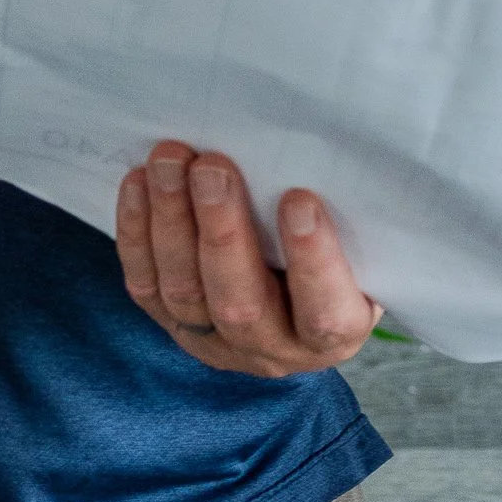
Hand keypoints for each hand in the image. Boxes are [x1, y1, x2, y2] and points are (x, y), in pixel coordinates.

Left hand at [114, 140, 381, 375]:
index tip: (298, 199)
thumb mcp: (364, 242)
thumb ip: (353, 215)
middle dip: (222, 231)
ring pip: (185, 294)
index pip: (325, 313)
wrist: (300, 290)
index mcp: (337, 331)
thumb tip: (334, 153)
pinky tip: (138, 183)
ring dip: (171, 221)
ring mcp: (218, 342)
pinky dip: (137, 233)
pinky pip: (147, 287)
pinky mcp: (175, 324)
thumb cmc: (344, 249)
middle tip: (213, 166)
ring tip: (169, 160)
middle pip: (241, 305)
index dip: (312, 262)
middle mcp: (275, 348)